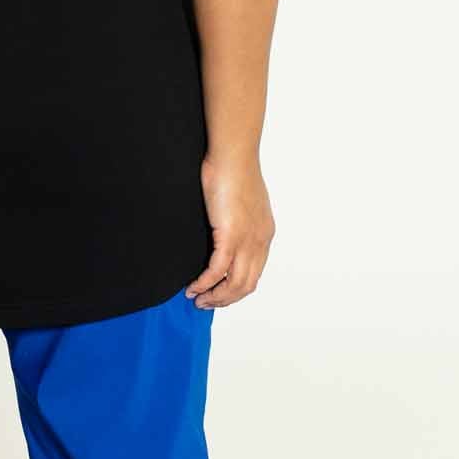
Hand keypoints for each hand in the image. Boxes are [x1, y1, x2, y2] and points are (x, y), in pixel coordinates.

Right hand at [186, 155, 274, 309]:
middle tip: (205, 303)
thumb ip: (237, 218)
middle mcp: (260, 241)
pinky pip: (217, 270)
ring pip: (234, 284)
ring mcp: (247, 240)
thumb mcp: (240, 200)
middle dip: (225, 299)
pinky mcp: (231, 236)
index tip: (217, 292)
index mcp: (264, 234)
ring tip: (197, 299)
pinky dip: (205, 282)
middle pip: (246, 285)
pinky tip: (193, 286)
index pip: (254, 272)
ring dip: (215, 296)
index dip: (235, 288)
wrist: (233, 155)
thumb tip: (223, 228)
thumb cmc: (233, 169)